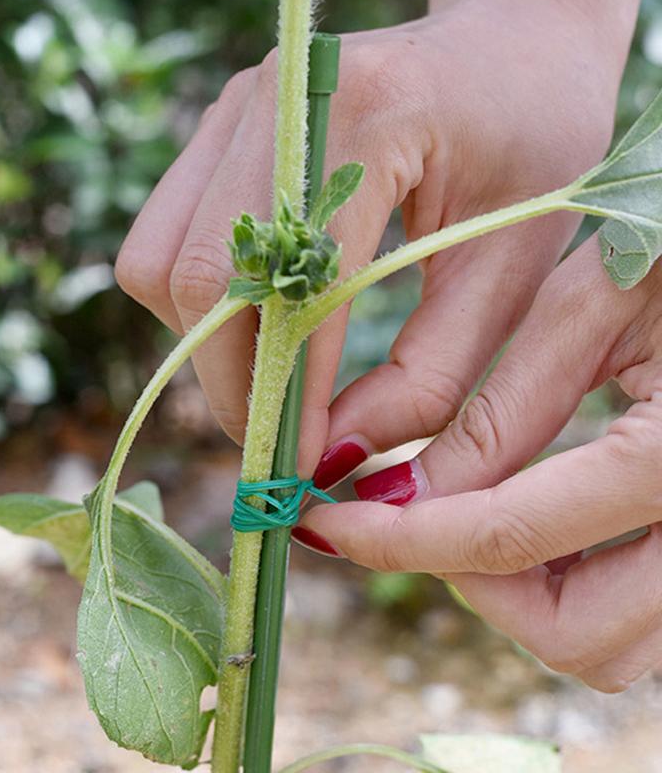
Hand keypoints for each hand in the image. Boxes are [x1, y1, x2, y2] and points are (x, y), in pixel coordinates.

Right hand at [116, 0, 635, 470]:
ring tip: (275, 377)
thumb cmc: (534, 148)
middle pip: (196, 279)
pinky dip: (200, 304)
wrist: (511, 44)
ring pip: (160, 263)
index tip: (303, 465)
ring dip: (206, 342)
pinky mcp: (220, 130)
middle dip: (230, 381)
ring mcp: (237, 110)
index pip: (290, 288)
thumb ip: (430, 375)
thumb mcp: (512, 271)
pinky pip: (167, 240)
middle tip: (280, 437)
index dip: (288, 393)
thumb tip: (337, 453)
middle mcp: (278, 101)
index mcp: (368, 116)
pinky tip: (263, 320)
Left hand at [297, 237, 661, 692]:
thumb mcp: (588, 311)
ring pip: (611, 643)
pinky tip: (532, 521)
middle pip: (573, 633)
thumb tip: (399, 497)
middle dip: (472, 585)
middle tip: (410, 516)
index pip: (506, 535)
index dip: (396, 538)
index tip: (324, 525)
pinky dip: (570, 587)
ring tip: (468, 513)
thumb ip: (500, 415)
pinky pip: (639, 614)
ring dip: (523, 597)